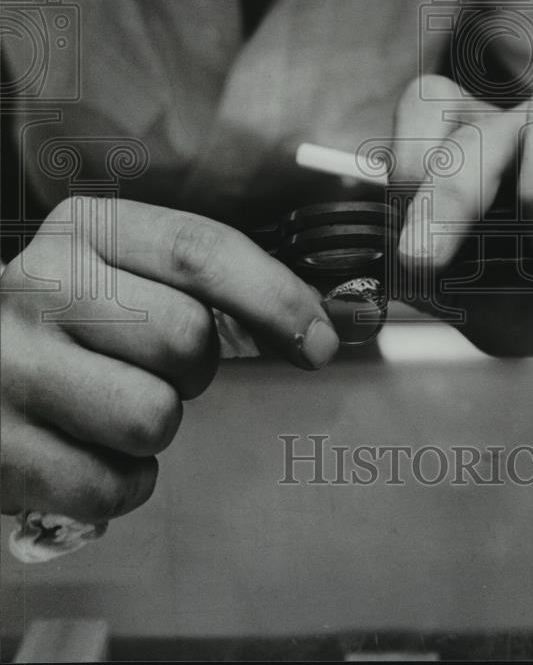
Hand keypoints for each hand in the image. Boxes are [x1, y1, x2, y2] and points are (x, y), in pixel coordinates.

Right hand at [1, 198, 337, 521]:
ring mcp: (11, 369)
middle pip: (185, 337)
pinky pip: (113, 485)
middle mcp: (39, 287)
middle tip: (155, 365)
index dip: (274, 296)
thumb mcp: (118, 267)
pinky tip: (87, 448)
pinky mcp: (0, 450)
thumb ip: (203, 280)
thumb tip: (313, 325)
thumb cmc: (65, 319)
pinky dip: (120, 480)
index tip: (319, 338)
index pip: (199, 251)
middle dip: (194, 366)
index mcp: (82, 229)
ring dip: (154, 423)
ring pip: (154, 415)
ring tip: (111, 403)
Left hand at [393, 77, 532, 363]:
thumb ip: (429, 277)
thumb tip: (399, 270)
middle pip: (484, 124)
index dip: (408, 158)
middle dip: (449, 194)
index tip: (403, 233)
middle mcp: (526, 126)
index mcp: (468, 144)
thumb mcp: (464, 295)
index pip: (428, 102)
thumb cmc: (523, 298)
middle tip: (425, 260)